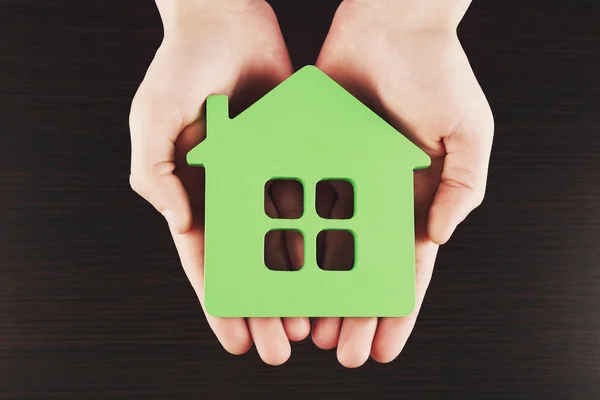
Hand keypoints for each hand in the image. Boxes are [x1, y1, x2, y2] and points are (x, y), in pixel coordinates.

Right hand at [129, 0, 308, 364]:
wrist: (226, 20)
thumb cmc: (180, 66)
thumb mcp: (152, 120)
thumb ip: (156, 176)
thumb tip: (180, 227)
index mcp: (193, 192)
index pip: (206, 261)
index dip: (219, 302)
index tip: (233, 339)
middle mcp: (230, 191)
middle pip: (249, 262)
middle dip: (261, 306)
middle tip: (277, 347)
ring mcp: (263, 175)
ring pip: (282, 240)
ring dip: (295, 281)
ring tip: (308, 321)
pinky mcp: (293, 154)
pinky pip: (308, 198)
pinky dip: (319, 233)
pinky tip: (332, 267)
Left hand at [312, 0, 493, 366]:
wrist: (390, 23)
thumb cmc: (437, 71)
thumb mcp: (469, 133)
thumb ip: (463, 188)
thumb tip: (438, 238)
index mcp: (416, 199)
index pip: (405, 270)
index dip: (396, 312)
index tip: (383, 347)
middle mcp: (376, 195)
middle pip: (361, 268)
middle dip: (353, 312)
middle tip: (340, 352)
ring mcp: (342, 178)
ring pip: (325, 246)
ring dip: (317, 288)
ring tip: (306, 327)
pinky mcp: (312, 156)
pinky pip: (298, 203)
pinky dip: (289, 238)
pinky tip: (280, 273)